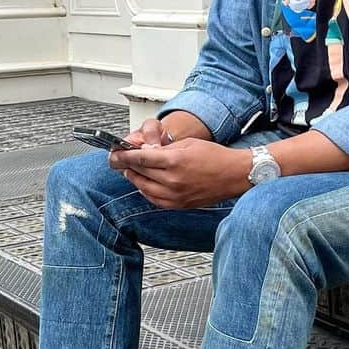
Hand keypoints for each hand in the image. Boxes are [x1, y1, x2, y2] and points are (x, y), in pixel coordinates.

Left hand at [116, 137, 250, 208]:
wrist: (234, 174)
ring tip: (131, 170)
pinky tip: (144, 184)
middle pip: (139, 172)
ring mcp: (175, 195)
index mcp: (174, 161)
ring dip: (134, 178)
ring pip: (143, 187)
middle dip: (127, 165)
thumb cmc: (215, 156)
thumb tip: (145, 150)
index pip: (140, 158)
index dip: (123, 155)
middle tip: (119, 160)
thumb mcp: (187, 143)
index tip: (114, 153)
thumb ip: (164, 148)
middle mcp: (173, 180)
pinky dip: (145, 191)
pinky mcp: (179, 205)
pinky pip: (154, 199)